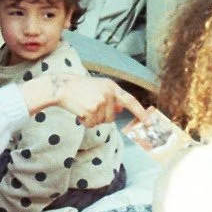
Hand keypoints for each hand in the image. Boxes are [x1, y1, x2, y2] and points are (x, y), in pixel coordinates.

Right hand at [25, 73, 146, 126]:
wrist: (62, 87)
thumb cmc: (79, 89)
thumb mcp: (98, 89)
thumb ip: (111, 99)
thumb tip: (121, 109)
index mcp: (112, 86)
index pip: (130, 101)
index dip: (140, 112)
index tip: (149, 122)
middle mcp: (109, 93)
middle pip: (111, 117)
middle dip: (100, 117)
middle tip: (88, 105)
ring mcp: (101, 101)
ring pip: (102, 122)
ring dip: (92, 119)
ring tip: (83, 106)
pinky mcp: (92, 109)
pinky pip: (92, 124)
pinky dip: (85, 121)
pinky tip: (79, 111)